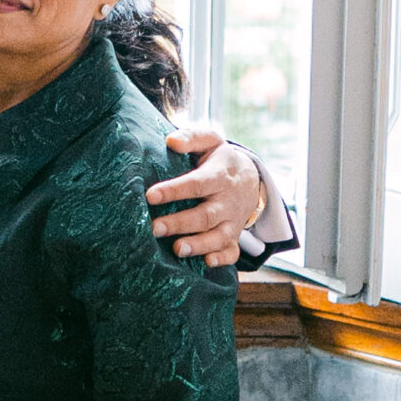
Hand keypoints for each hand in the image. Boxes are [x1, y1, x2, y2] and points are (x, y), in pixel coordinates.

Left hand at [145, 124, 263, 264]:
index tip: (150, 196)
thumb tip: (171, 141)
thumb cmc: (218, 160)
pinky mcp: (234, 237)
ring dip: (199, 245)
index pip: (197, 184)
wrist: (250, 179)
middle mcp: (227, 202)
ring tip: (177, 250)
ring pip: (218, 237)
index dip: (174, 190)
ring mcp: (232, 222)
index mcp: (220, 176)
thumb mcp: (210, 142)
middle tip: (154, 228)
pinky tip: (207, 263)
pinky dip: (222, 259)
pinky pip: (232, 252)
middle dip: (180, 223)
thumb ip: (192, 138)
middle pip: (205, 215)